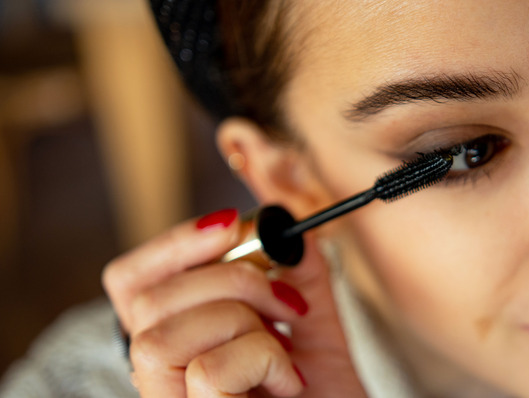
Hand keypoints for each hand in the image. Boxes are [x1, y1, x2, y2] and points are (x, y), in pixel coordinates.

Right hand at [103, 208, 366, 396]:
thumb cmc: (326, 397)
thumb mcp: (315, 327)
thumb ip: (299, 277)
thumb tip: (287, 227)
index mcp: (179, 348)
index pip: (129, 284)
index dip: (172, 244)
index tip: (230, 223)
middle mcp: (162, 381)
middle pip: (144, 302)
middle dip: (229, 279)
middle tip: (287, 300)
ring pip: (162, 337)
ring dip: (245, 323)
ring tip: (285, 349)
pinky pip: (208, 371)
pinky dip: (266, 360)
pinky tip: (289, 382)